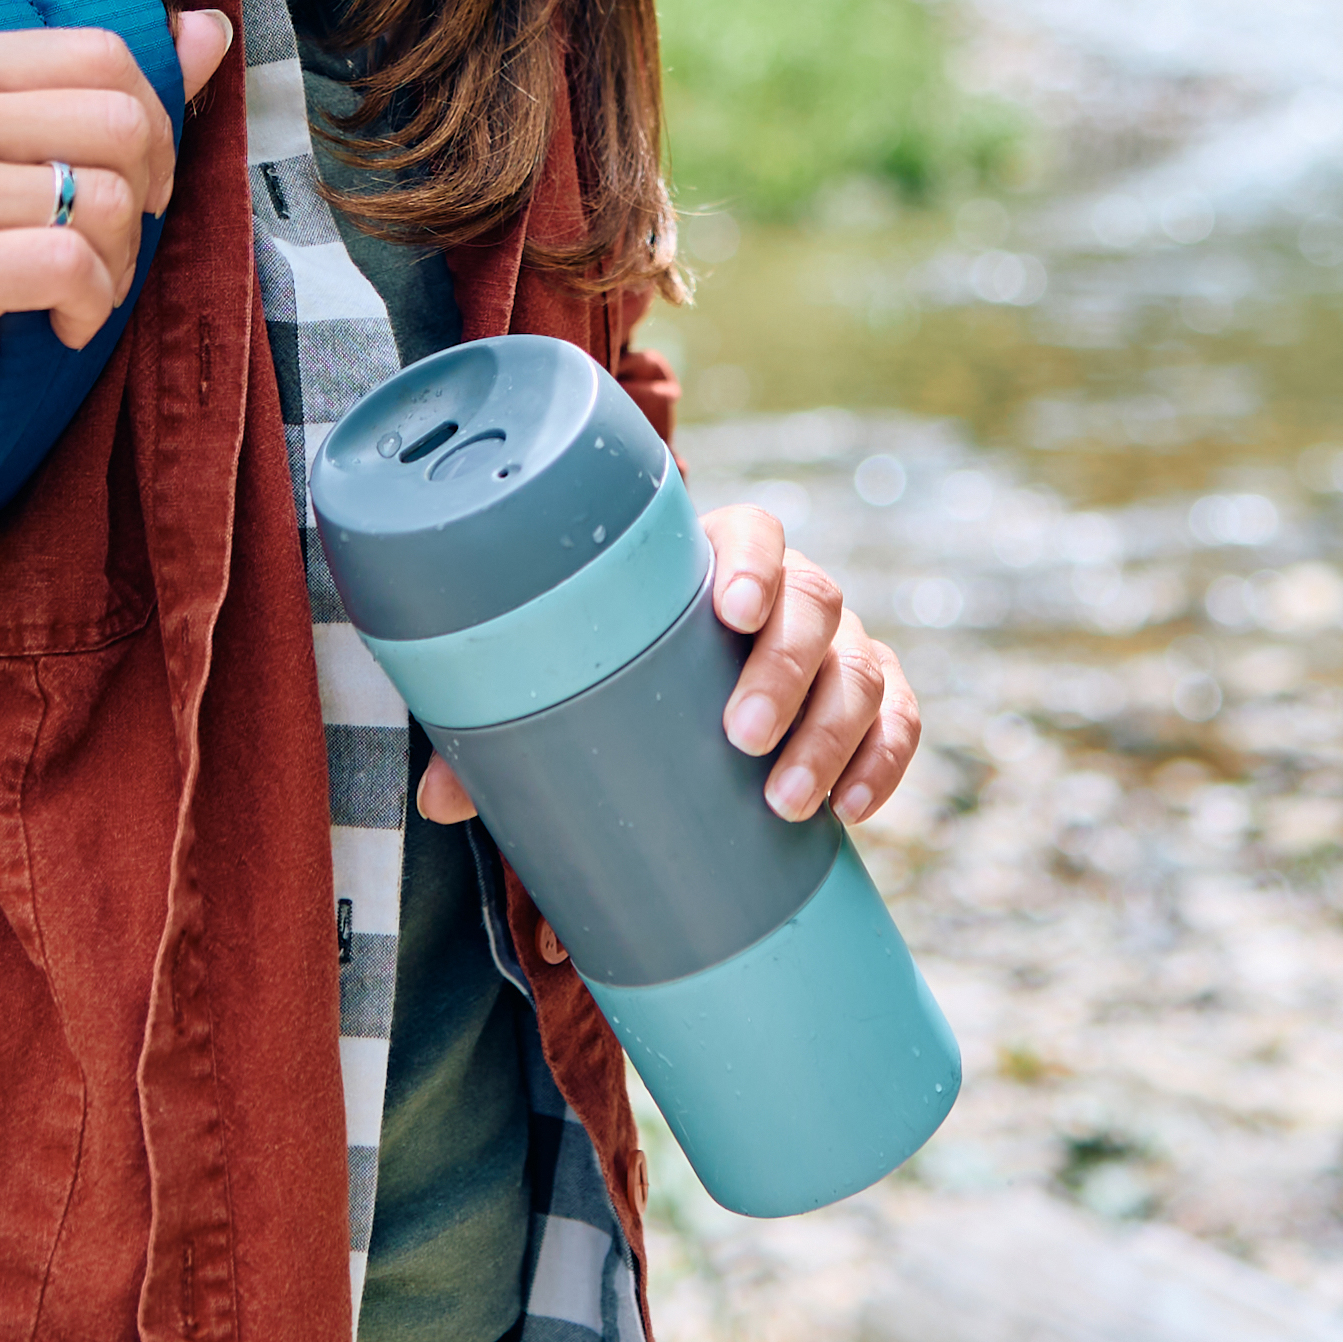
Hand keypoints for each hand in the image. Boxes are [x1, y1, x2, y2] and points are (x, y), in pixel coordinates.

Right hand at [0, 11, 232, 518]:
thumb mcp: (25, 167)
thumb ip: (111, 93)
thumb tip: (207, 27)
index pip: (100, 51)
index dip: (150, 125)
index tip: (124, 184)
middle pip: (117, 118)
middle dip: (140, 198)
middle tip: (101, 249)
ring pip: (105, 196)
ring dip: (115, 264)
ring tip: (72, 292)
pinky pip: (71, 264)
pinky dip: (90, 307)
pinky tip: (58, 325)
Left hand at [412, 494, 922, 845]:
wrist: (690, 724)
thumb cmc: (619, 690)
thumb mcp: (568, 701)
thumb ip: (505, 737)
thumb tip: (442, 805)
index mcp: (715, 565)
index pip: (754, 531)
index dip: (750, 563)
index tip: (726, 611)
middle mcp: (791, 595)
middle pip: (815, 602)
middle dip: (785, 667)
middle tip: (742, 735)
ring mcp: (841, 647)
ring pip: (862, 667)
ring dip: (832, 733)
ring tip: (785, 801)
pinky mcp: (877, 702)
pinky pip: (901, 719)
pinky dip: (885, 761)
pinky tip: (852, 810)